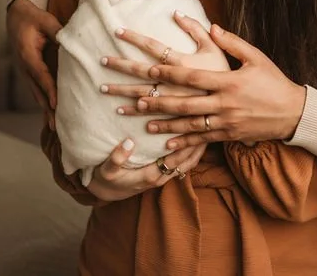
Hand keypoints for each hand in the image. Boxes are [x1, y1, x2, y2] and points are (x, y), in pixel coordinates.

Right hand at [6, 0, 61, 129]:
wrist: (15, 16)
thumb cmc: (32, 17)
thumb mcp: (45, 20)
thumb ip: (58, 32)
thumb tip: (73, 43)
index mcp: (28, 55)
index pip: (41, 76)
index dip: (49, 90)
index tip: (55, 104)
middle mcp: (25, 66)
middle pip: (37, 91)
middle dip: (47, 108)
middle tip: (55, 126)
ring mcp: (25, 70)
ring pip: (36, 93)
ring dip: (45, 109)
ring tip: (54, 127)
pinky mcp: (29, 71)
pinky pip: (37, 88)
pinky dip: (44, 100)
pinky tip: (50, 112)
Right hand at [86, 138, 206, 201]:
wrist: (107, 192)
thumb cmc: (107, 179)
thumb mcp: (106, 170)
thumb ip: (116, 158)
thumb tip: (128, 141)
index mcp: (150, 176)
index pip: (174, 159)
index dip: (184, 144)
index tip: (193, 126)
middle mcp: (161, 178)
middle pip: (187, 161)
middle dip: (198, 144)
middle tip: (209, 123)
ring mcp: (164, 176)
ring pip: (188, 163)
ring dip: (199, 148)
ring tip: (210, 129)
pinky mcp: (164, 173)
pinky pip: (184, 164)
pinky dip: (193, 152)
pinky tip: (198, 138)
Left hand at [102, 16, 306, 148]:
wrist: (293, 112)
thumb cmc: (274, 81)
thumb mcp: (256, 57)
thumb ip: (232, 42)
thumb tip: (212, 26)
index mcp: (227, 81)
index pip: (191, 77)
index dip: (168, 74)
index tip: (149, 70)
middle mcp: (222, 103)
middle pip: (182, 102)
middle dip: (155, 100)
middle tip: (132, 99)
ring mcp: (224, 122)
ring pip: (188, 123)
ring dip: (163, 123)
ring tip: (142, 121)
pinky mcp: (228, 135)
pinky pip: (201, 139)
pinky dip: (182, 140)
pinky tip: (165, 142)